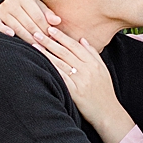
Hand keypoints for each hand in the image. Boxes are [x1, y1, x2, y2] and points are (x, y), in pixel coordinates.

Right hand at [0, 0, 59, 43]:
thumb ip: (48, 15)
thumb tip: (57, 21)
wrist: (10, 10)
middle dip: (37, 36)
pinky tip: (12, 36)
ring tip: (36, 47)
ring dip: (26, 38)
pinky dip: (4, 31)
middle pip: (27, 22)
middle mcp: (11, 1)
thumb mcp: (39, 9)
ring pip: (16, 26)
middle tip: (45, 46)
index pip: (37, 16)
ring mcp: (1, 9)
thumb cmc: (28, 11)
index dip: (45, 28)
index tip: (51, 39)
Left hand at [32, 27, 135, 142]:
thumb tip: (82, 40)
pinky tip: (41, 63)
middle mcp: (87, 69)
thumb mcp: (103, 70)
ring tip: (34, 44)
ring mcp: (81, 80)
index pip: (74, 46)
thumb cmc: (104, 92)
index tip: (50, 29)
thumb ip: (93, 54)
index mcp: (93, 63)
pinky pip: (61, 77)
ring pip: (60, 63)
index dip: (62, 37)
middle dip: (50, 41)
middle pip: (65, 52)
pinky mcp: (75, 92)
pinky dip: (50, 69)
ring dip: (46, 53)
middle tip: (37, 32)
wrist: (108, 113)